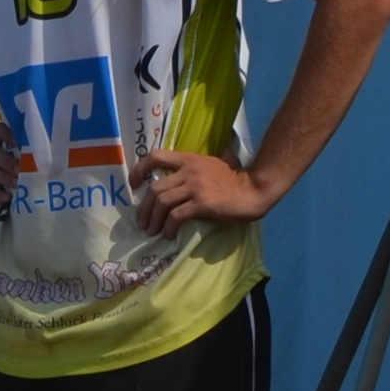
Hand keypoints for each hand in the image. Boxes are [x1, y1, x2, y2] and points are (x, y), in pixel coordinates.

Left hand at [132, 147, 272, 231]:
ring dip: (153, 220)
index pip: (155, 156)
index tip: (134, 185)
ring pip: (162, 203)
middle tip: (143, 222)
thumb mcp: (210, 166)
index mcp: (189, 159)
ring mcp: (196, 186)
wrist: (255, 189)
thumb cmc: (234, 181)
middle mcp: (189, 170)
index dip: (139, 170)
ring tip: (153, 231)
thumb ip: (192, 170)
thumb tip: (173, 182)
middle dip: (144, 208)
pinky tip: (170, 234)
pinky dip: (169, 227)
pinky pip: (177, 216)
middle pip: (155, 188)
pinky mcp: (203, 203)